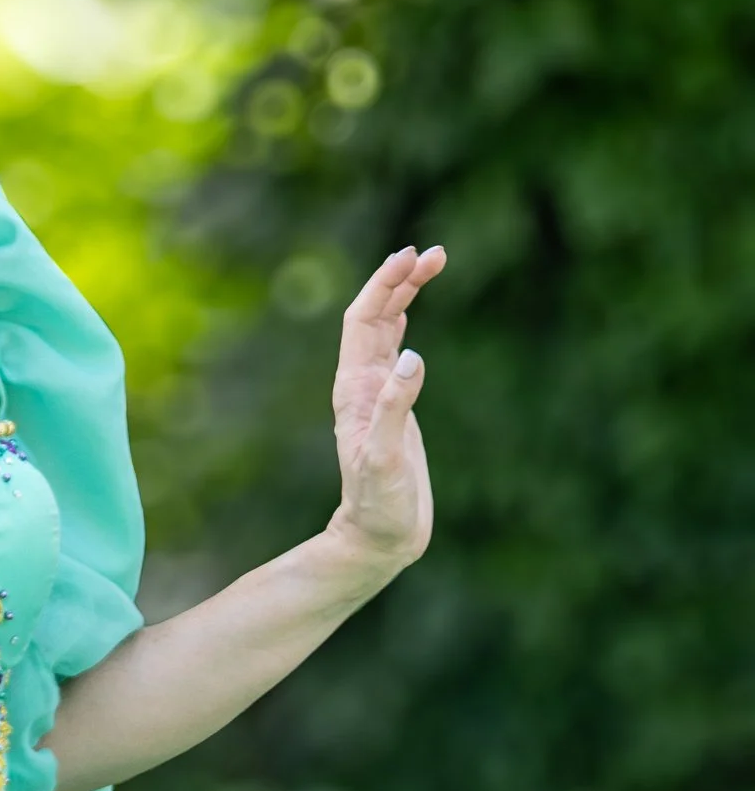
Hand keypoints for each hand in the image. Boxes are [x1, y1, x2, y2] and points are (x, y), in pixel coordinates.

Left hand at [327, 242, 444, 583]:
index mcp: (354, 390)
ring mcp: (375, 396)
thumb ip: (395, 409)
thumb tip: (412, 357)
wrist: (377, 538)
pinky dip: (400, 328)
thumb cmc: (380, 505)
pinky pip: (391, 356)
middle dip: (399, 281)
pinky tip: (406, 319)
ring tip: (431, 265)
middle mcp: (360, 386)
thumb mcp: (385, 459)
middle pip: (374, 317)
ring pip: (385, 332)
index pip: (363, 322)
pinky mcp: (391, 409)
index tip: (410, 257)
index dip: (383, 286)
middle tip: (434, 252)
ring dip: (403, 298)